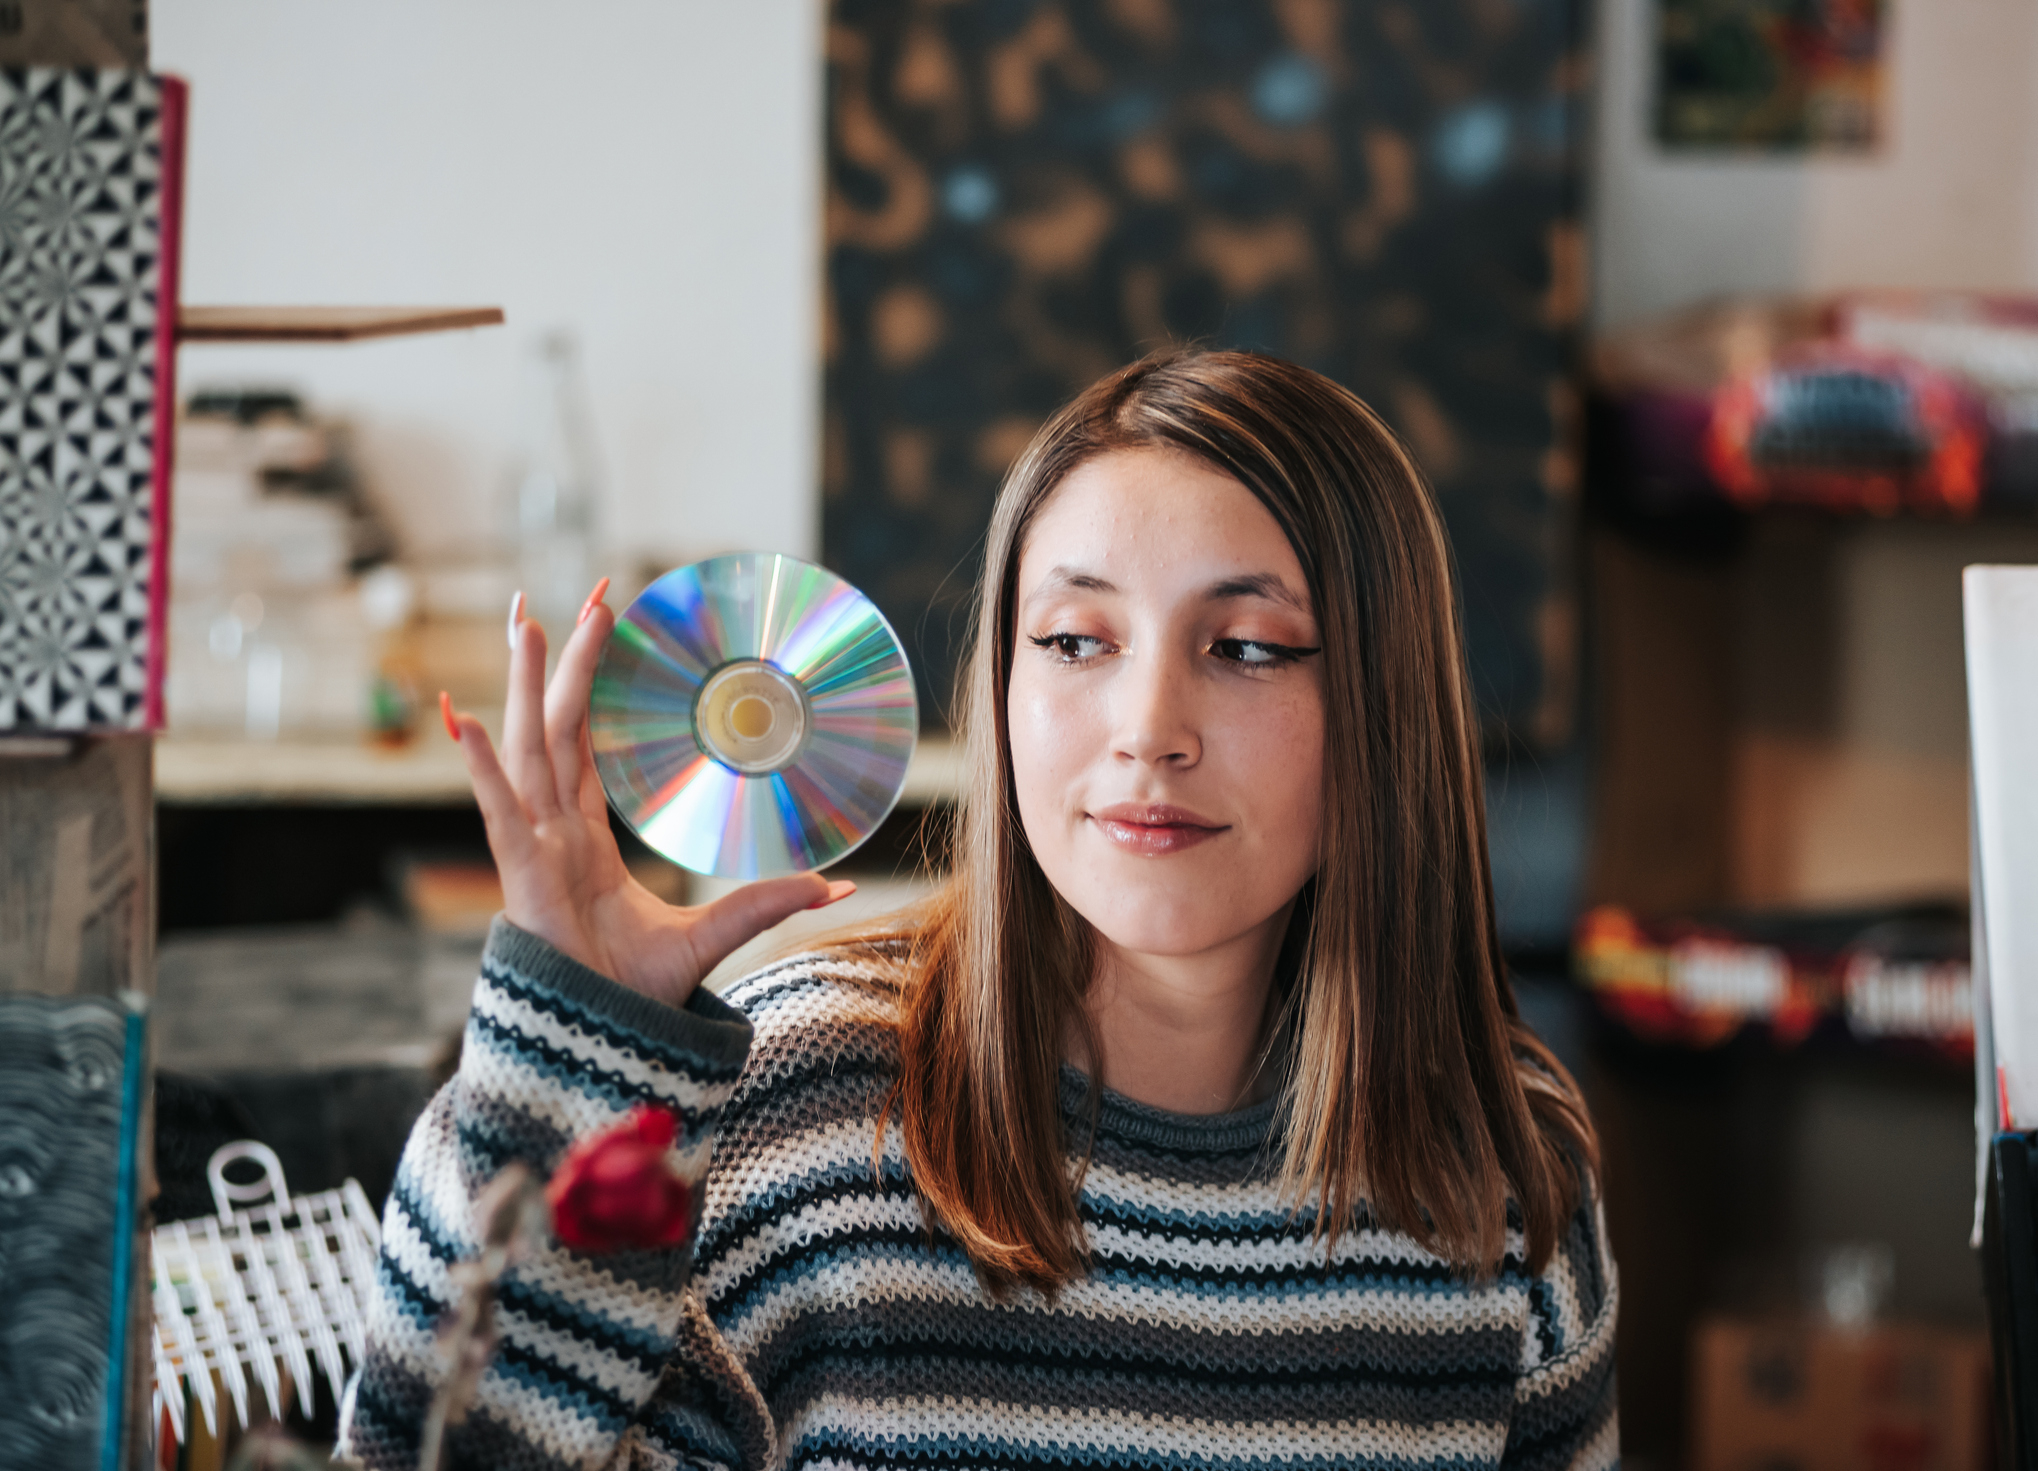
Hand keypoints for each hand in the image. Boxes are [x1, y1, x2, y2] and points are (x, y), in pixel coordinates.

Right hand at [439, 582, 853, 1008]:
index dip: (586, 684)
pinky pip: (499, 809)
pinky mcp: (522, 874)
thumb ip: (770, 901)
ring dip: (524, 685)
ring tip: (526, 621)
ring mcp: (533, 847)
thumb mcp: (716, 932)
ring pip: (526, 748)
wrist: (602, 1043)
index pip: (579, 741)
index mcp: (584, 834)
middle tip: (555, 598)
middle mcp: (552, 829)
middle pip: (549, 726)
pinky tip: (465, 718)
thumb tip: (840, 885)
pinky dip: (480, 764)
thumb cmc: (635, 993)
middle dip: (552, 662)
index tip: (597, 622)